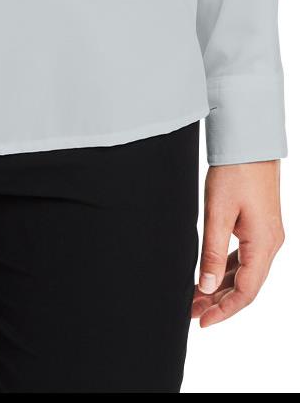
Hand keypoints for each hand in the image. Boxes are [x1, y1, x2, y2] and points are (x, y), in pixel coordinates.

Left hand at [193, 160, 284, 325]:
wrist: (250, 140)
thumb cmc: (235, 170)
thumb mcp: (218, 212)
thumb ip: (212, 252)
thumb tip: (205, 288)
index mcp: (264, 244)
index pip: (246, 292)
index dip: (223, 311)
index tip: (201, 322)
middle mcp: (271, 243)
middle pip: (246, 285)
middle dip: (218, 301)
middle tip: (190, 310)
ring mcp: (268, 234)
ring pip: (245, 271)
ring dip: (221, 285)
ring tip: (195, 296)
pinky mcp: (261, 224)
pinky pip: (246, 256)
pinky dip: (228, 268)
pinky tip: (210, 272)